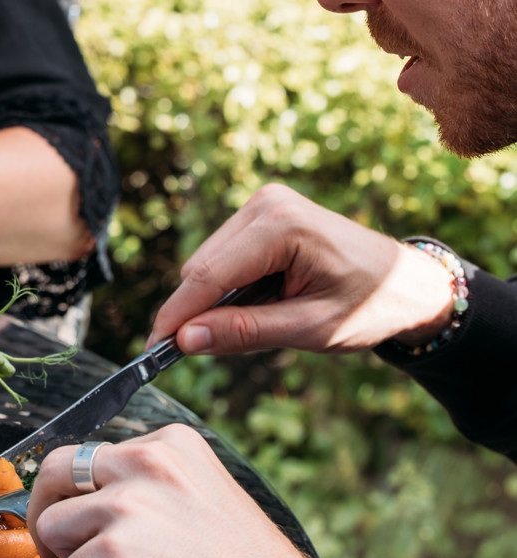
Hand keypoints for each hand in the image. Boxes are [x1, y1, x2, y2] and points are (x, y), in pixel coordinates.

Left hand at [26, 424, 332, 557]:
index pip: (91, 453)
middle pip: (55, 469)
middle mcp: (146, 460)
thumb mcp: (198, 493)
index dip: (78, 491)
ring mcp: (128, 503)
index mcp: (169, 443)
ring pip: (54, 525)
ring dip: (73, 557)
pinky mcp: (114, 548)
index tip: (83, 516)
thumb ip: (146, 485)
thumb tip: (87, 498)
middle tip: (55, 543)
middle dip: (44, 509)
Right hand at [146, 183, 456, 355]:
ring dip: (215, 301)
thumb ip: (244, 333)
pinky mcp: (260, 215)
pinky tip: (261, 302)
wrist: (408, 282)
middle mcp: (266, 204)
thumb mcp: (309, 329)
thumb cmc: (369, 305)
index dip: (176, 316)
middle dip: (196, 312)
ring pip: (205, 265)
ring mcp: (262, 204)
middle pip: (200, 269)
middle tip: (206, 352)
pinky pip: (221, 258)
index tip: (151, 351)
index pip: (208, 276)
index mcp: (282, 226)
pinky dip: (228, 288)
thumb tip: (185, 341)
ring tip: (261, 320)